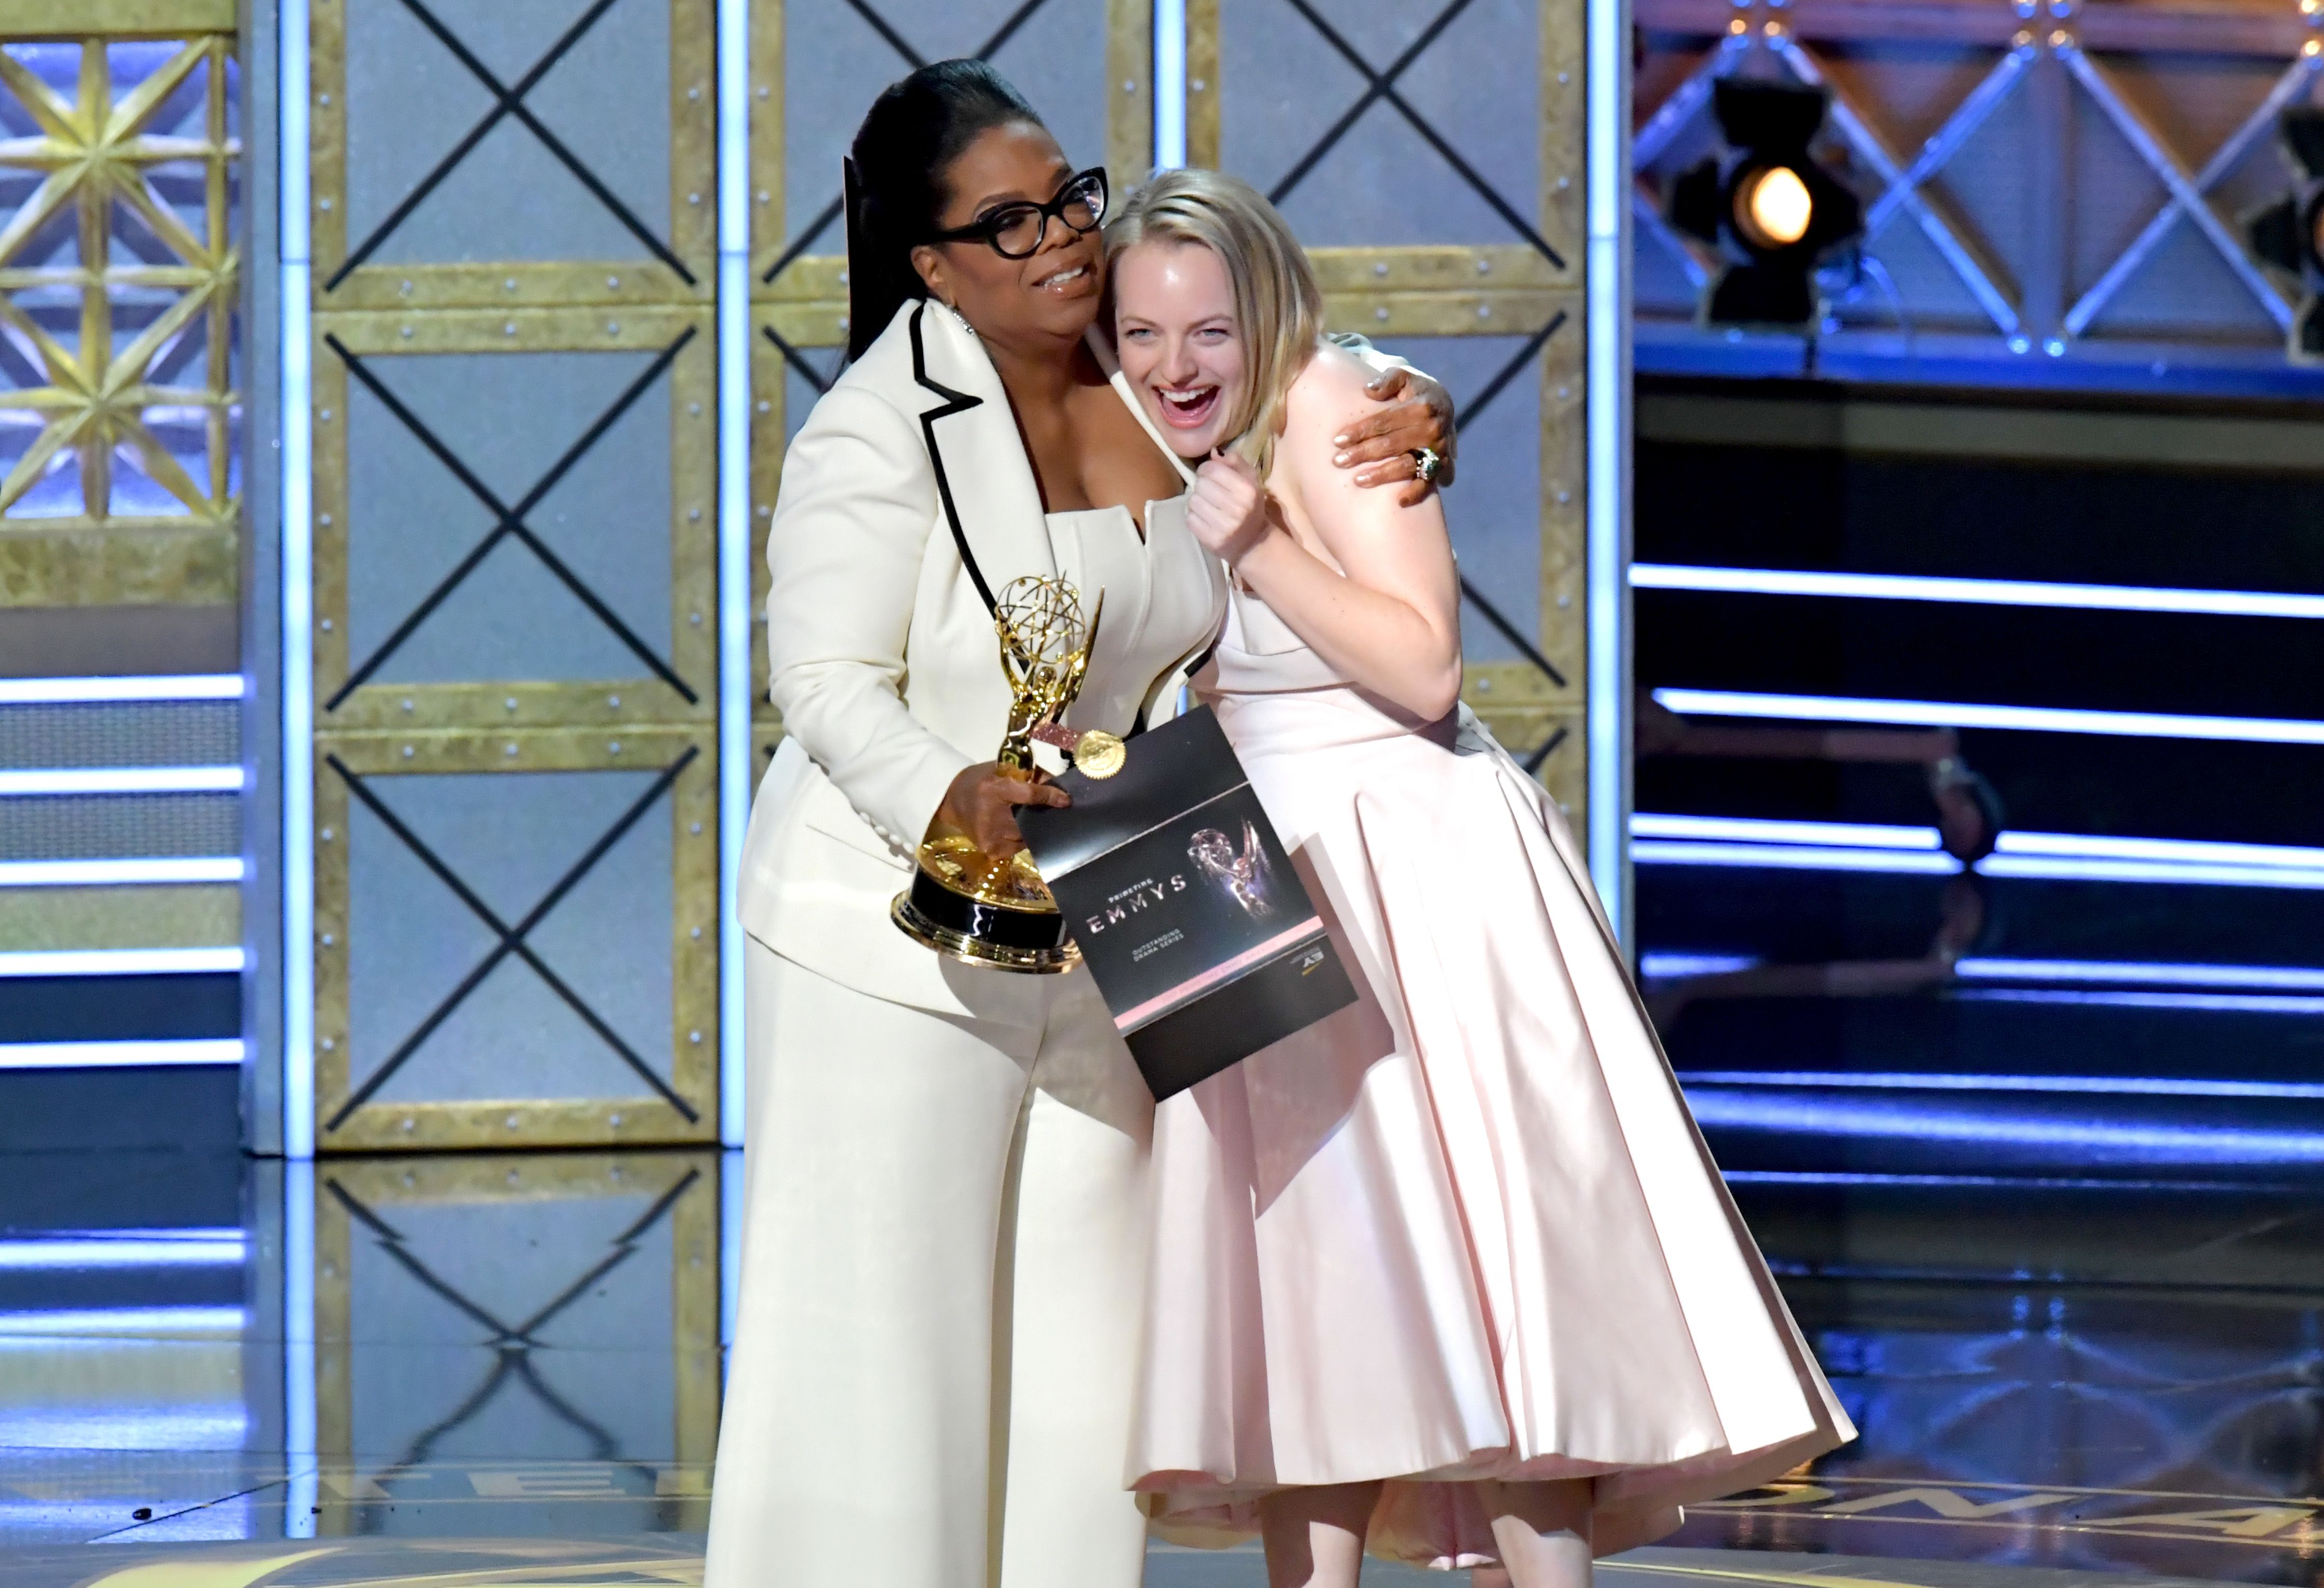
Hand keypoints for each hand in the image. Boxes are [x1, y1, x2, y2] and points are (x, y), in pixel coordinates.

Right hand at [934, 761, 1067, 859]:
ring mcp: (991, 836)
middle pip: (1030, 820)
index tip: (1066, 801)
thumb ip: (1029, 775)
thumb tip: (1057, 785)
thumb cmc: (980, 781)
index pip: (1029, 795)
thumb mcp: (1001, 769)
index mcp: (994, 789)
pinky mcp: (991, 850)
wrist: (951, 800)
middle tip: (1053, 812)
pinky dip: (1022, 839)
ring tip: (1035, 820)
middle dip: (1043, 816)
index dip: (1050, 797)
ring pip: (1027, 836)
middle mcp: (992, 815)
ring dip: (1034, 829)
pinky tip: (1018, 830)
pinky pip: (1018, 847)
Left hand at [1186, 451, 1270, 562]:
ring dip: (1197, 502)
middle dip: (1202, 486)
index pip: (1212, 469)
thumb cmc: (1250, 507)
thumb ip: (1235, 462)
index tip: (1210, 476)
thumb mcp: (1250, 481)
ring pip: (1192, 501)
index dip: (1206, 469)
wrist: (1253, 543)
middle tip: (1210, 493)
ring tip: (1208, 506)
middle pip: (1200, 484)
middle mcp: (1237, 508)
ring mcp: (1224, 526)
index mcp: (1247, 490)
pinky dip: (1194, 517)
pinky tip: (1205, 519)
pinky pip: (1190, 519)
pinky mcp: (1211, 540)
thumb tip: (1213, 452)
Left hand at [1333, 365, 1456, 504]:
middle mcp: (1433, 429)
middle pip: (1392, 444)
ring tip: (1357, 481)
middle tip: (1337, 461)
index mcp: (1422, 406)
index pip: (1384, 421)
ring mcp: (1439, 449)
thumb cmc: (1411, 389)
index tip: (1337, 440)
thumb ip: (1387, 379)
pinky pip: (1429, 482)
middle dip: (1362, 453)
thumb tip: (1368, 390)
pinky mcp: (1442, 465)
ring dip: (1382, 475)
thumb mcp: (1402, 375)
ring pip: (1407, 465)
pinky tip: (1399, 501)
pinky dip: (1416, 493)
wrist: (1438, 403)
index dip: (1360, 430)